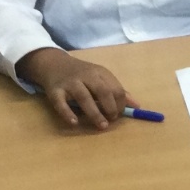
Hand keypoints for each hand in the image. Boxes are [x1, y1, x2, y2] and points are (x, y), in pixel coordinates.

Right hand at [16, 47, 135, 130]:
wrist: (52, 63)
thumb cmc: (81, 74)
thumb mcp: (100, 77)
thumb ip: (117, 91)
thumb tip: (137, 106)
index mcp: (99, 73)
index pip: (116, 88)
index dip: (121, 103)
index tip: (119, 114)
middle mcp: (85, 76)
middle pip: (102, 91)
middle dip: (110, 107)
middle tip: (112, 119)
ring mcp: (69, 83)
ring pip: (83, 97)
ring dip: (94, 113)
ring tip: (102, 126)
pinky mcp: (54, 91)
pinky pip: (60, 102)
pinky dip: (67, 113)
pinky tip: (75, 123)